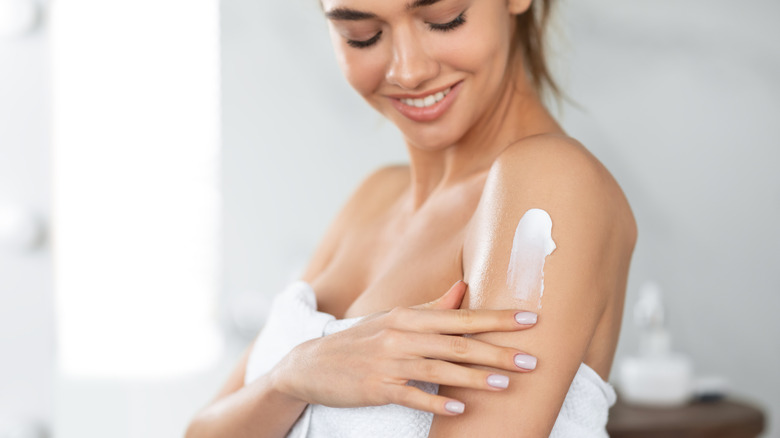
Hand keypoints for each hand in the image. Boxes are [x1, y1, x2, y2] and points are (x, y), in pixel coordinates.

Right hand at [270, 281, 538, 415]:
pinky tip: (460, 409)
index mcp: (408, 315)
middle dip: (496, 350)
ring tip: (505, 383)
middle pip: (457, 342)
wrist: (311, 363)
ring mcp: (388, 361)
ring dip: (473, 377)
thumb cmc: (360, 339)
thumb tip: (465, 288)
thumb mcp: (394, 318)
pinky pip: (411, 395)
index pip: (461, 316)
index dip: (497, 318)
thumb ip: (432, 307)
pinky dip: (436, 401)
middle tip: (531, 358)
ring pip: (439, 368)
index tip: (530, 319)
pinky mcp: (377, 387)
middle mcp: (401, 334)